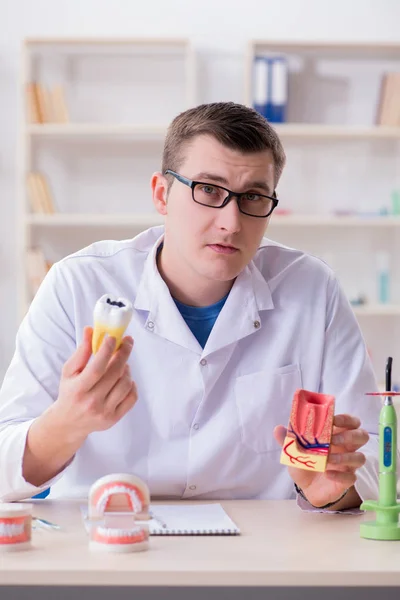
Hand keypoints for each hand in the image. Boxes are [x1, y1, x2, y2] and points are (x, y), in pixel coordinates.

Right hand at [52, 326, 136, 441]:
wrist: (69, 423)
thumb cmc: (70, 393)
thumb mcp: (69, 371)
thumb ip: (81, 352)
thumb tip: (90, 331)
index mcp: (78, 389)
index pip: (97, 368)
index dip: (107, 351)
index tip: (113, 337)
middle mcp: (92, 402)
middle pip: (114, 374)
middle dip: (123, 354)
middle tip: (127, 342)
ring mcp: (105, 412)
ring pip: (125, 384)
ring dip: (127, 369)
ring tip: (121, 364)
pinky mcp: (114, 418)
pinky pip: (132, 397)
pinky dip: (131, 384)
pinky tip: (124, 379)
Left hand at [274, 414, 368, 507]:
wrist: (306, 487)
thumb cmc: (306, 462)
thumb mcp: (294, 450)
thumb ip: (288, 439)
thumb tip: (278, 428)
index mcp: (337, 434)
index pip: (351, 422)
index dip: (346, 419)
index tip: (333, 420)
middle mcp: (347, 448)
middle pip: (362, 436)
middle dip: (350, 436)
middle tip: (333, 440)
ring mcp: (349, 464)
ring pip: (360, 457)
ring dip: (345, 457)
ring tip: (328, 459)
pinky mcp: (347, 480)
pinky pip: (351, 477)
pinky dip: (340, 475)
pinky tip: (328, 474)